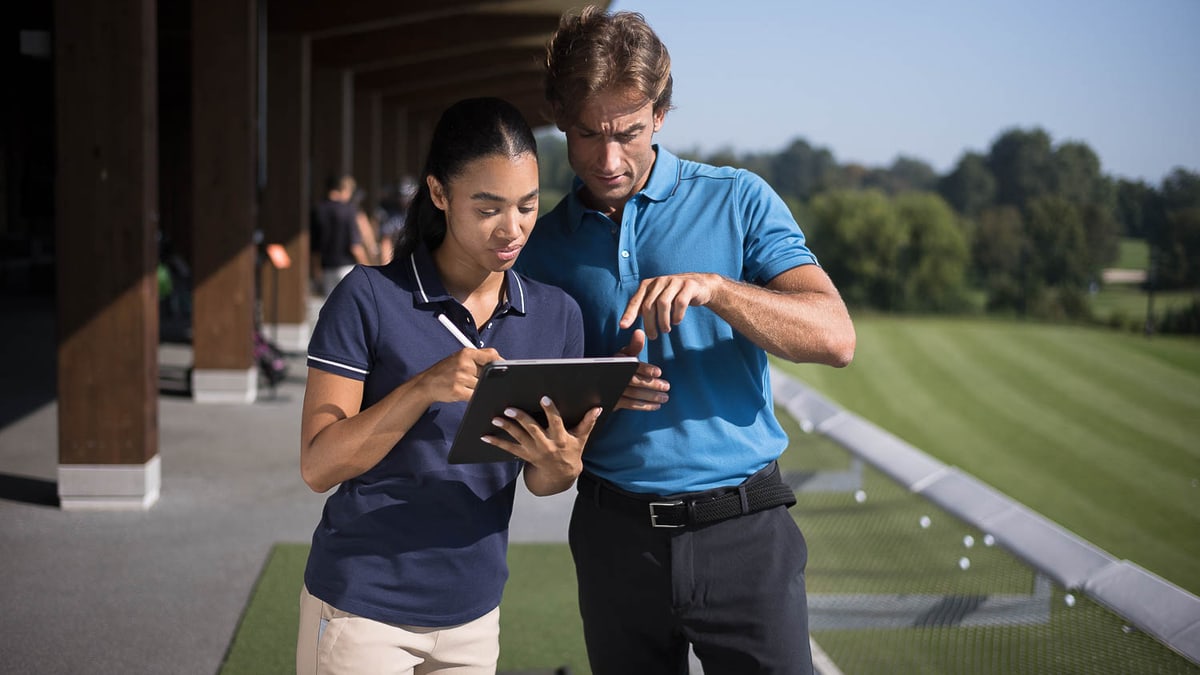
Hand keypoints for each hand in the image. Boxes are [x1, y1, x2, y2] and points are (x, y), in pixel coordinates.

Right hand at [417, 347, 501, 403]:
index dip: (500, 362)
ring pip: (483, 385)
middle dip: (487, 378)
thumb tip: (501, 362)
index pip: (492, 355)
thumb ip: (479, 358)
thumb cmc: (446, 371)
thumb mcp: (460, 358)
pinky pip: (476, 395)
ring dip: (480, 388)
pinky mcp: (458, 391)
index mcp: (466, 353)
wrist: (427, 384)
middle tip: (481, 379)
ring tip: (468, 386)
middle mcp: (464, 363)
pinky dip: (475, 396)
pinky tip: (467, 393)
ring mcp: (461, 377)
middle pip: (489, 373)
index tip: (505, 369)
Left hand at [483, 396, 599, 494]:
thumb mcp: (581, 438)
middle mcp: (546, 445)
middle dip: (521, 419)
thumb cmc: (572, 451)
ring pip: (518, 438)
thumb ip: (587, 422)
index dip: (550, 410)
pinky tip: (485, 435)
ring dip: (506, 428)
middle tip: (510, 409)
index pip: (555, 422)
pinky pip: (509, 449)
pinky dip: (496, 442)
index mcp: (560, 438)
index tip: (544, 398)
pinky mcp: (524, 455)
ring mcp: (534, 451)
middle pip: (532, 429)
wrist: (562, 475)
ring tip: (496, 418)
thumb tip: (597, 408)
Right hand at [614, 329, 668, 410]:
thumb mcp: (624, 355)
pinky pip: (630, 405)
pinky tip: (656, 406)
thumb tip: (640, 332)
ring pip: (634, 395)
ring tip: (664, 397)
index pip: (633, 366)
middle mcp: (615, 377)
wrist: (598, 382)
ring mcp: (613, 390)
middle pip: (635, 382)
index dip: (646, 369)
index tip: (659, 372)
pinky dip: (644, 406)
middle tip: (667, 386)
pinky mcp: (613, 402)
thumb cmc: (618, 365)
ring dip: (651, 397)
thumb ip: (634, 345)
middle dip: (652, 385)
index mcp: (618, 363)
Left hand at [619, 273, 720, 338]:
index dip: (628, 314)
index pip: (635, 300)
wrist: (701, 286)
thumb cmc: (675, 295)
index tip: (623, 326)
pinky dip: (677, 315)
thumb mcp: (657, 298)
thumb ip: (644, 307)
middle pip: (649, 305)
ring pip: (663, 304)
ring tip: (665, 330)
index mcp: (649, 284)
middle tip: (653, 336)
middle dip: (649, 324)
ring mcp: (674, 282)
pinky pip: (680, 302)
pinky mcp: (688, 286)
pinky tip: (676, 321)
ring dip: (663, 321)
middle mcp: (660, 281)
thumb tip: (626, 322)